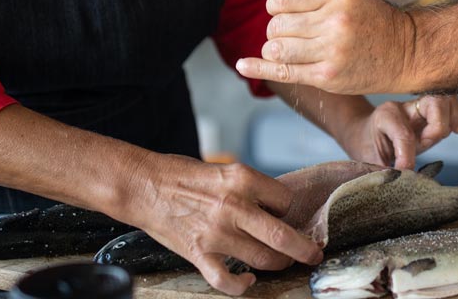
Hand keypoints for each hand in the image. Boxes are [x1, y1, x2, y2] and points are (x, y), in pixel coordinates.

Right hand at [124, 154, 321, 295]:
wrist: (143, 185)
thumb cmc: (182, 175)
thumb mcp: (224, 171)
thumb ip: (250, 189)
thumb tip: (276, 210)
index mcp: (242, 179)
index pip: (285, 201)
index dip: (288, 210)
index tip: (284, 216)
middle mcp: (233, 206)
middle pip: (283, 236)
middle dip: (305, 249)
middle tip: (314, 253)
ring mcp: (216, 233)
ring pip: (263, 259)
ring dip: (278, 264)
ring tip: (282, 263)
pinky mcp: (199, 254)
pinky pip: (227, 281)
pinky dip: (242, 286)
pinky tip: (249, 281)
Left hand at [238, 0, 414, 94]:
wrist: (404, 52)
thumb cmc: (372, 21)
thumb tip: (273, 3)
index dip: (276, 5)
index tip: (282, 11)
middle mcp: (334, 22)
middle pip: (277, 24)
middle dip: (277, 28)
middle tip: (292, 32)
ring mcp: (331, 51)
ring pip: (276, 48)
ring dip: (275, 48)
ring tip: (288, 48)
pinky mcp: (327, 76)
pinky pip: (282, 71)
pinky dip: (258, 68)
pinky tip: (243, 65)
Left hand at [339, 96, 457, 168]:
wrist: (365, 133)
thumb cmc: (368, 146)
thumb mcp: (369, 159)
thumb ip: (384, 170)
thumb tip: (402, 180)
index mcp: (386, 116)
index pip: (405, 133)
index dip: (407, 156)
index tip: (405, 170)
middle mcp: (405, 106)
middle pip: (435, 102)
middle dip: (437, 128)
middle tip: (424, 144)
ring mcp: (421, 105)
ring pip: (448, 100)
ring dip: (449, 122)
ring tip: (435, 138)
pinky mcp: (433, 109)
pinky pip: (455, 105)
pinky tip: (453, 131)